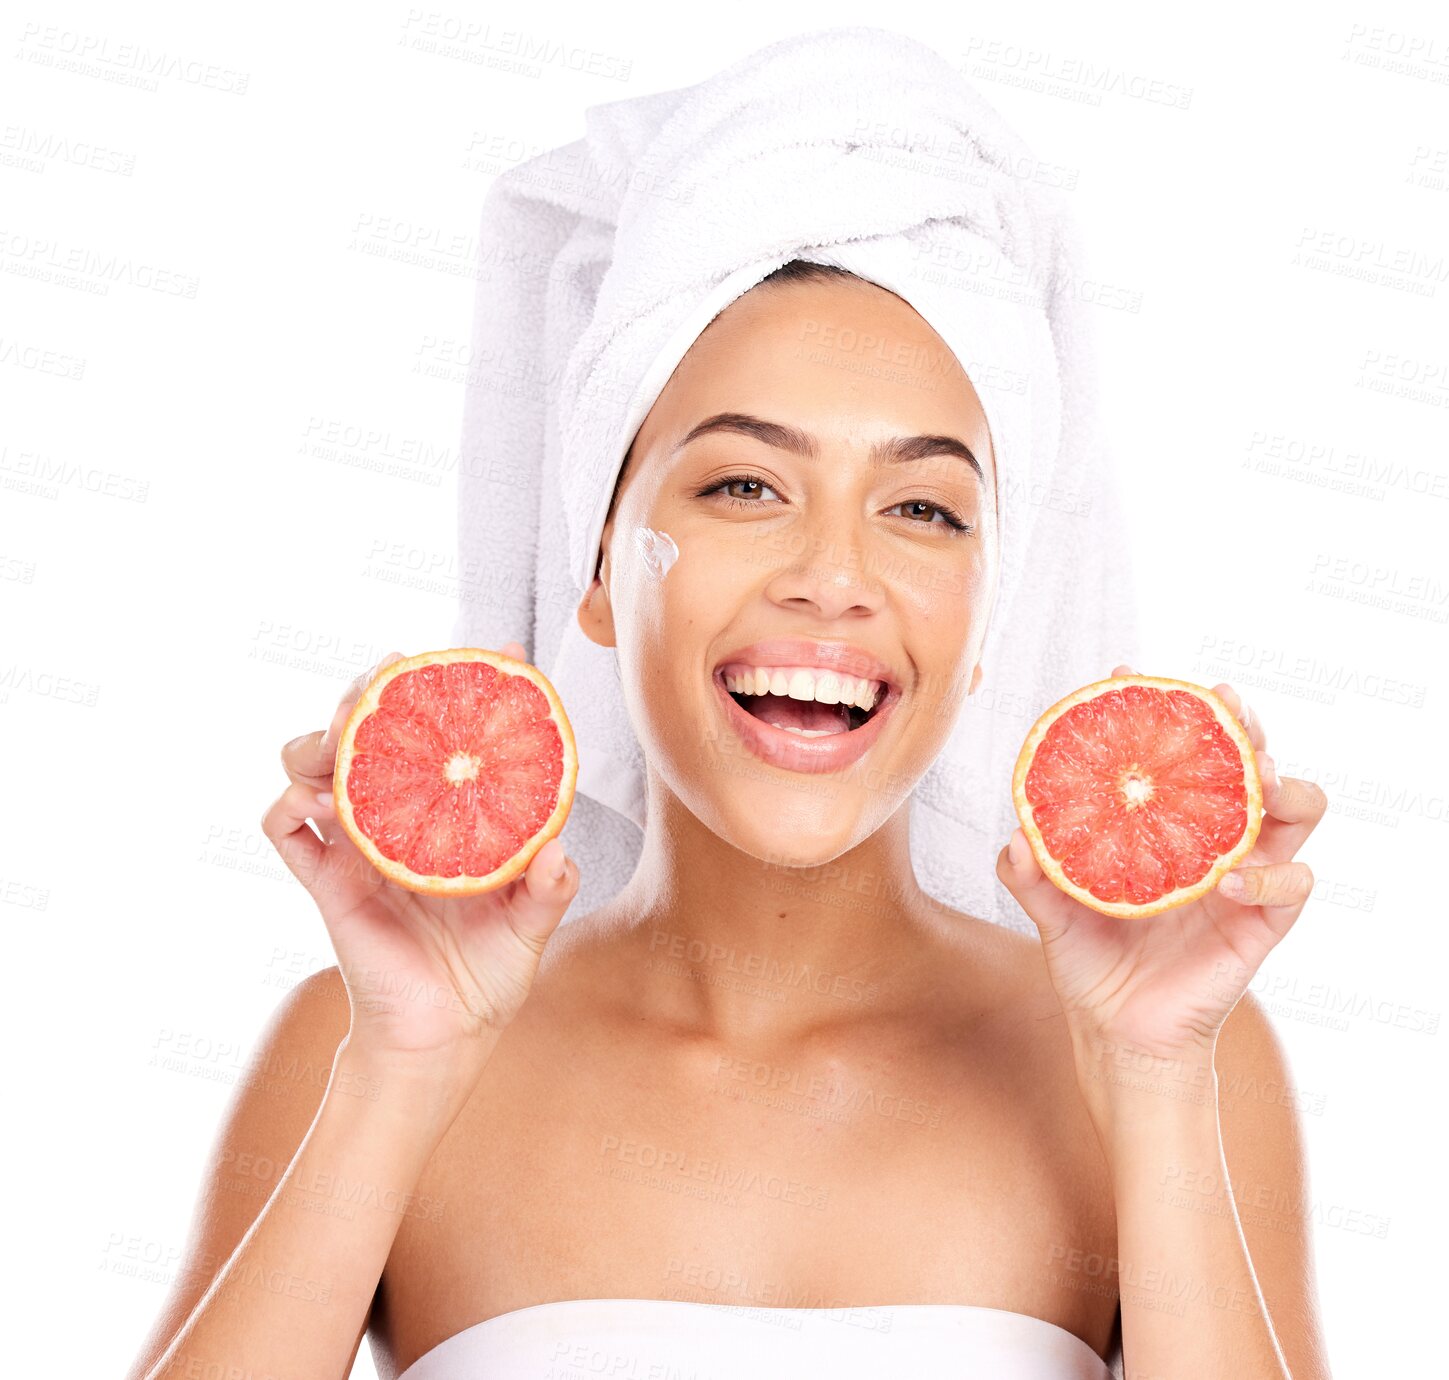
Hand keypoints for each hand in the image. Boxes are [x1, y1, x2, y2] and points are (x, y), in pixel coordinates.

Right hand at [261, 642, 579, 1074]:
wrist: (443, 1037)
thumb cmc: (490, 973)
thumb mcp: (532, 927)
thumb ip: (548, 888)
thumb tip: (557, 851)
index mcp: (451, 814)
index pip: (452, 734)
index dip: (469, 687)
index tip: (504, 653)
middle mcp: (400, 816)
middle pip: (372, 728)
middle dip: (373, 690)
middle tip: (390, 673)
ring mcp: (358, 845)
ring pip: (316, 763)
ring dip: (322, 736)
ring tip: (345, 733)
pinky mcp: (325, 881)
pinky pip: (286, 830)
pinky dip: (288, 806)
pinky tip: (314, 803)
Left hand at [996, 665, 1326, 1063]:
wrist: (1119, 1036)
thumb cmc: (1090, 965)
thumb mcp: (1050, 915)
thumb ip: (1031, 877)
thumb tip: (1016, 840)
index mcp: (1165, 825)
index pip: (1177, 751)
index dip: (1162, 709)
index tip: (1130, 676)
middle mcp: (1212, 839)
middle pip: (1250, 760)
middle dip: (1244, 724)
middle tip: (1225, 702)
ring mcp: (1246, 877)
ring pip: (1298, 808)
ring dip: (1283, 785)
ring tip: (1256, 779)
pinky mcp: (1265, 922)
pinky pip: (1295, 884)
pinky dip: (1271, 876)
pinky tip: (1231, 881)